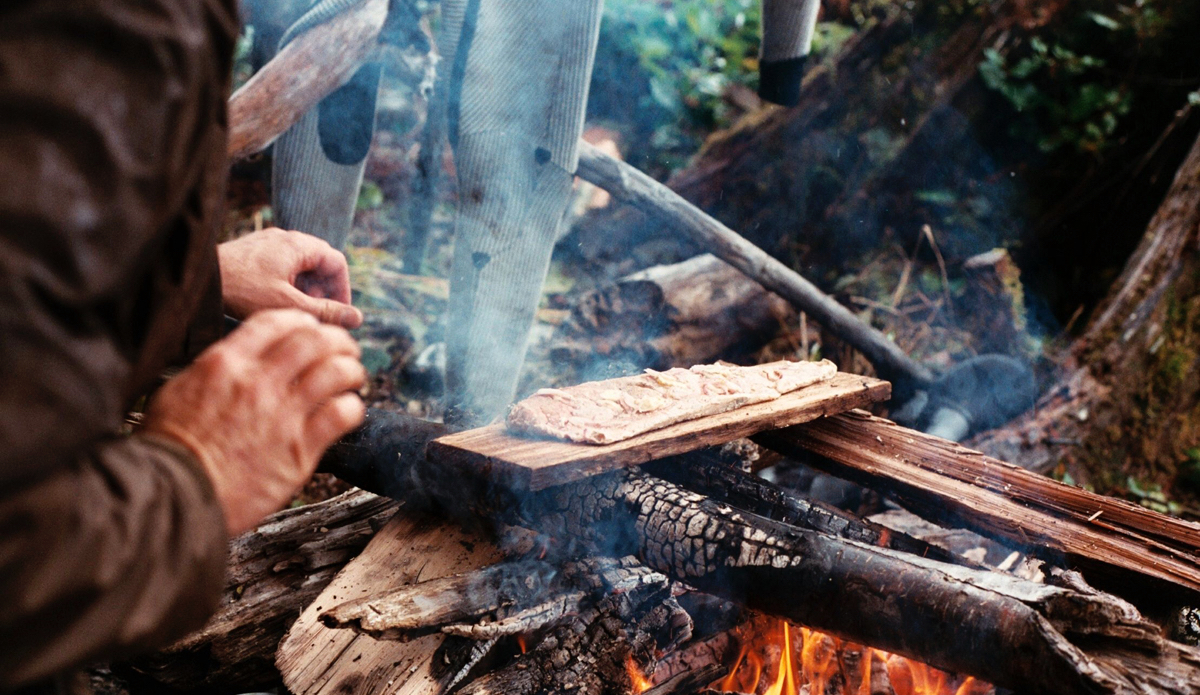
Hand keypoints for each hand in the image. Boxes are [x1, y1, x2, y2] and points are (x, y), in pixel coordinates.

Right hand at [143, 310, 366, 534]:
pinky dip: (352, 407)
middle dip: (337, 339)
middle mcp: (258, 381)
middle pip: (315, 340)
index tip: (310, 328)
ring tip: (353, 376)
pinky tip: (348, 411)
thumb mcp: (178, 391)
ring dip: (351, 370)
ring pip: (336, 372)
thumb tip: (233, 360)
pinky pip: (342, 415)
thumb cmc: (172, 448)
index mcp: (225, 363)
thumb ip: (213, 370)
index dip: (301, 321)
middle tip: (344, 349)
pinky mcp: (300, 449)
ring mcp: (282, 414)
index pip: (276, 322)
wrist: (175, 495)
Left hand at [218, 228, 363, 328]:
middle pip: (319, 264)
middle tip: (317, 317)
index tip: (338, 314)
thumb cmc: (238, 289)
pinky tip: (273, 306)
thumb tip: (357, 318)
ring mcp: (266, 244)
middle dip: (323, 293)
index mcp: (297, 244)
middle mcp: (284, 238)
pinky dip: (286, 287)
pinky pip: (280, 268)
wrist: (194, 279)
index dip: (343, 290)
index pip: (337, 262)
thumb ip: (324, 312)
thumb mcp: (287, 305)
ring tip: (295, 315)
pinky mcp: (251, 254)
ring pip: (300, 267)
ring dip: (305, 292)